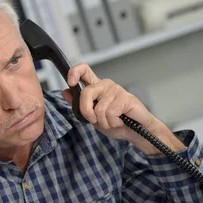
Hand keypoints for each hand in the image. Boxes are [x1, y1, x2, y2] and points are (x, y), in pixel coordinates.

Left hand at [62, 63, 183, 154]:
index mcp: (96, 88)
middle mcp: (105, 85)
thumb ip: (79, 105)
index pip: (83, 70)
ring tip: (114, 121)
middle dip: (87, 112)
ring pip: (98, 109)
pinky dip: (114, 122)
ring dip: (104, 122)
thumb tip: (65, 91)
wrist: (136, 132)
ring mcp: (116, 90)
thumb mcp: (93, 117)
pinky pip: (110, 113)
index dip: (74, 72)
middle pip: (86, 92)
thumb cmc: (117, 123)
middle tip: (96, 120)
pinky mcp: (125, 97)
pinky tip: (121, 121)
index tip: (71, 82)